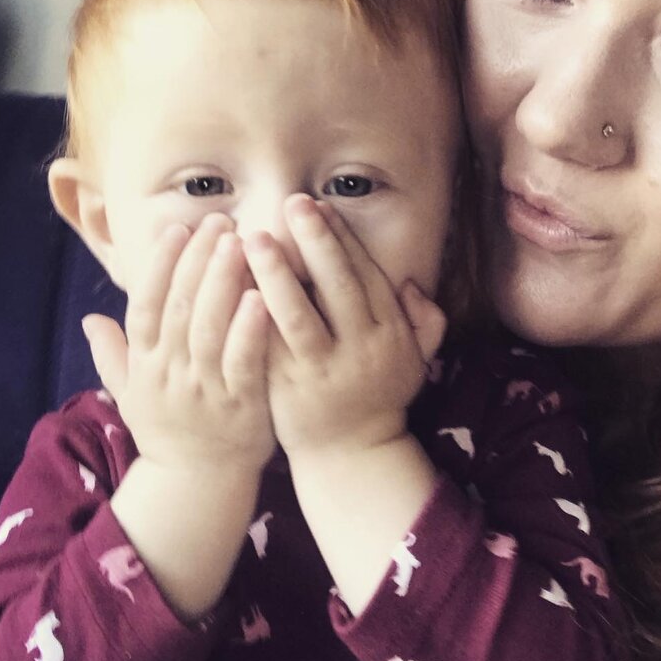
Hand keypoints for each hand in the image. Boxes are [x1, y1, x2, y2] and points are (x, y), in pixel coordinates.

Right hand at [84, 213, 274, 478]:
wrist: (197, 484)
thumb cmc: (168, 430)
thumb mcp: (133, 393)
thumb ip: (114, 354)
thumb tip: (89, 318)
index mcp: (146, 365)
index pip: (146, 305)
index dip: (160, 266)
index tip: (177, 228)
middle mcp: (170, 374)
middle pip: (180, 308)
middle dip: (199, 260)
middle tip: (220, 221)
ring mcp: (204, 390)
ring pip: (209, 328)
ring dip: (223, 283)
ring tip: (240, 243)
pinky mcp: (239, 407)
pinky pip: (243, 363)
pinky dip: (249, 330)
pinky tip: (262, 297)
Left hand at [243, 194, 445, 460]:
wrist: (351, 457)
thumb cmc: (380, 396)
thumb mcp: (416, 359)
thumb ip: (425, 321)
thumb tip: (410, 285)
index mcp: (390, 335)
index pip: (365, 275)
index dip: (342, 239)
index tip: (319, 206)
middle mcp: (361, 350)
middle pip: (336, 286)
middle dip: (315, 241)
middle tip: (293, 203)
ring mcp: (322, 372)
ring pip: (297, 315)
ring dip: (275, 273)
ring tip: (253, 238)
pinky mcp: (288, 391)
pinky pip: (267, 346)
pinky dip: (252, 314)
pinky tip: (234, 286)